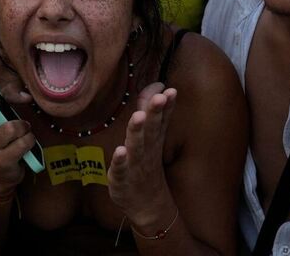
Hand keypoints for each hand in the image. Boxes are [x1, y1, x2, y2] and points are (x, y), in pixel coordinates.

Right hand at [0, 71, 36, 197]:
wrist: (2, 173)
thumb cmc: (5, 140)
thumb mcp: (4, 119)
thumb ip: (10, 101)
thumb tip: (25, 94)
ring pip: (10, 128)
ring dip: (23, 127)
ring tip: (24, 130)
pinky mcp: (2, 161)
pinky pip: (23, 143)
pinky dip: (30, 140)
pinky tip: (27, 144)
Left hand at [107, 82, 177, 227]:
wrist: (147, 204)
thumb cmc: (148, 164)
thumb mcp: (154, 138)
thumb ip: (155, 112)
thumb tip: (159, 84)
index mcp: (154, 139)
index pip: (161, 120)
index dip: (166, 106)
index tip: (171, 90)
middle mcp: (147, 150)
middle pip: (151, 130)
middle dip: (154, 113)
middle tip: (159, 97)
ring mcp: (134, 165)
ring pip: (136, 147)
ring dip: (136, 131)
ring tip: (138, 116)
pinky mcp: (121, 179)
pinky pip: (120, 169)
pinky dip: (120, 161)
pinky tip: (119, 151)